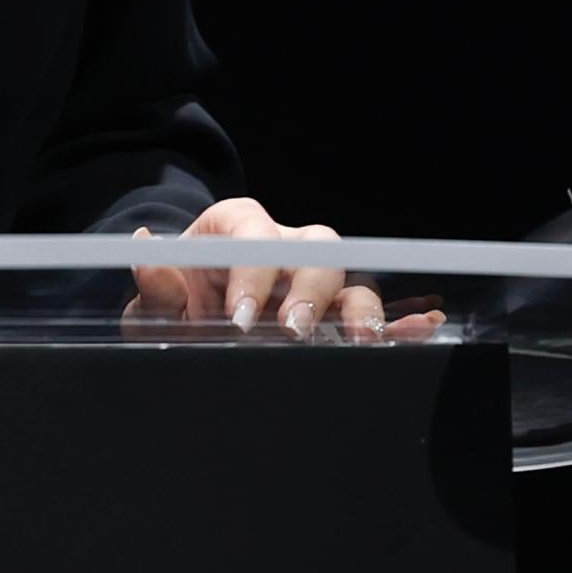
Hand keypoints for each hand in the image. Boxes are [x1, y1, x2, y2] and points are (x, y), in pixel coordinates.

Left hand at [128, 196, 440, 342]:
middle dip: (312, 288)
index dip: (253, 272)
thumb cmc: (175, 305)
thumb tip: (148, 257)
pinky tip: (423, 331)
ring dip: (360, 309)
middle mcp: (284, 246)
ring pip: (351, 280)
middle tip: (295, 331)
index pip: (254, 233)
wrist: (188, 322)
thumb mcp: (155, 303)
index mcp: (236, 230)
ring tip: (359, 343)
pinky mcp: (334, 316)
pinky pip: (375, 314)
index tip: (241, 318)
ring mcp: (314, 282)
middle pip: (317, 248)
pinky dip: (400, 323)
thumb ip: (156, 288)